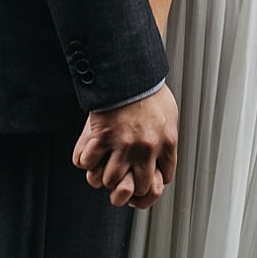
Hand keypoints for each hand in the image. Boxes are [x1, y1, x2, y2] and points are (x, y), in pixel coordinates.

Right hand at [71, 84, 178, 209]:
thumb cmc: (148, 88)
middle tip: (122, 174)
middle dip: (129, 184)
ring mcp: (123, 145)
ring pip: (110, 180)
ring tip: (103, 164)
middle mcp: (146, 148)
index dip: (151, 181)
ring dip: (104, 174)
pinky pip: (88, 163)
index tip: (143, 176)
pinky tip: (91, 153)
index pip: (163, 179)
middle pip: (138, 188)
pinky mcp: (102, 136)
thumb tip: (164, 153)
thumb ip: (168, 137)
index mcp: (167, 142)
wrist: (129, 69)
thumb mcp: (169, 114)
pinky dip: (86, 160)